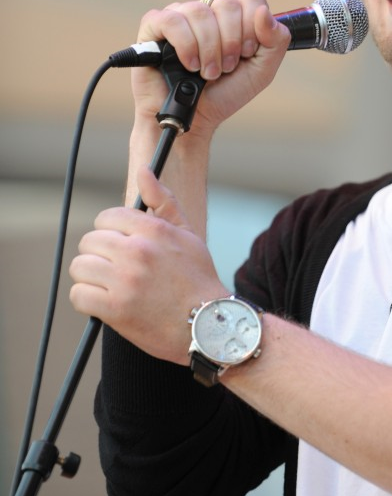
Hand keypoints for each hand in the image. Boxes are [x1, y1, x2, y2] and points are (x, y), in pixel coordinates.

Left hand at [69, 166, 227, 364]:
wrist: (208, 324)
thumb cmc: (198, 278)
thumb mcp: (187, 234)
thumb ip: (164, 201)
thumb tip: (144, 171)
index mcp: (153, 231)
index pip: (108, 217)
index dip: (111, 230)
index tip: (120, 243)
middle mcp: (137, 252)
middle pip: (90, 241)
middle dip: (99, 253)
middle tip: (115, 266)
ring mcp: (124, 281)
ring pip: (81, 267)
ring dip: (90, 276)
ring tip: (109, 284)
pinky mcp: (115, 309)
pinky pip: (79, 295)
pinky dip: (87, 299)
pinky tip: (104, 301)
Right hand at [132, 0, 290, 139]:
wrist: (195, 118)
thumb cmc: (225, 94)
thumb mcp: (262, 71)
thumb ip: (275, 41)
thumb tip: (264, 11)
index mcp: (234, 18)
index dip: (252, 27)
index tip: (246, 53)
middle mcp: (208, 12)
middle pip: (227, 4)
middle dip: (230, 43)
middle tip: (226, 68)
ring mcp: (180, 16)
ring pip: (199, 12)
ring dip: (208, 49)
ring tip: (206, 72)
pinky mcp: (154, 26)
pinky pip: (172, 20)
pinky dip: (185, 45)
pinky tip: (189, 64)